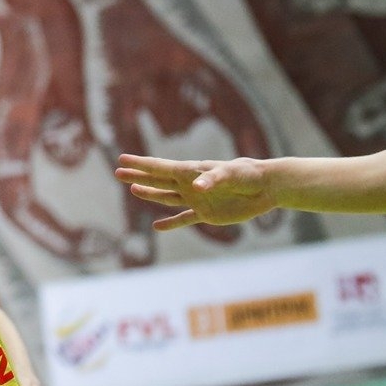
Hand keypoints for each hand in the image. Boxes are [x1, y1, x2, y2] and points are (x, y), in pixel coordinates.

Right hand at [114, 155, 276, 230]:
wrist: (267, 187)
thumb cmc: (250, 175)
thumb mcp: (232, 174)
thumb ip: (213, 179)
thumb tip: (196, 186)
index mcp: (192, 171)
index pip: (161, 167)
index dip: (141, 164)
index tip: (122, 159)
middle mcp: (190, 184)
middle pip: (158, 180)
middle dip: (138, 176)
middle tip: (118, 171)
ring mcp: (197, 199)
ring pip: (167, 197)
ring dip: (150, 194)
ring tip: (133, 190)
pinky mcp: (207, 213)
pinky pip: (185, 218)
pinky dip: (172, 223)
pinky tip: (157, 226)